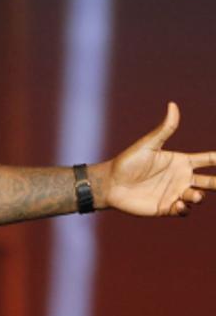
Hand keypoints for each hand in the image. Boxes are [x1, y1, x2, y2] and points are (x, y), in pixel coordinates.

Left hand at [104, 102, 215, 216]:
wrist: (109, 184)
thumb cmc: (127, 162)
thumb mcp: (148, 144)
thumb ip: (165, 129)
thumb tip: (173, 105)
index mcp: (180, 161)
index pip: (207, 160)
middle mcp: (181, 178)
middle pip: (209, 181)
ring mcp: (174, 193)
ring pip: (198, 196)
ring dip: (199, 196)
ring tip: (193, 195)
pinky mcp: (165, 207)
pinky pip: (183, 211)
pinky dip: (184, 209)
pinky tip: (178, 204)